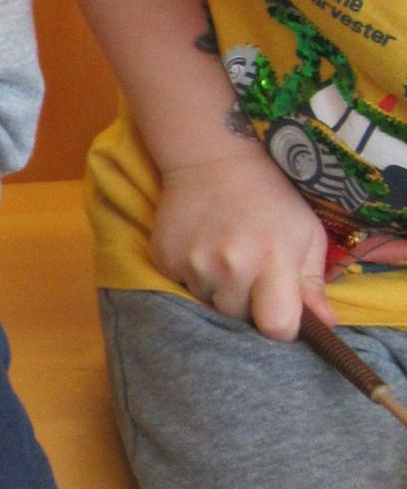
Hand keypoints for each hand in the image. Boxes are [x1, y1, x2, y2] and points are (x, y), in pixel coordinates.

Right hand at [150, 146, 331, 339]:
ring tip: (224, 258)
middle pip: (239, 318)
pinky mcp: (165, 258)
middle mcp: (231, 265)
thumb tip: (324, 327)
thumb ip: (313, 284)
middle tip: (251, 273)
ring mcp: (194, 263)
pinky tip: (201, 249)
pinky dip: (193, 277)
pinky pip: (182, 288)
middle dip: (247, 305)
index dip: (281, 327)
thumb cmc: (271, 199)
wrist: (212, 160)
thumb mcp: (306, 234)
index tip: (279, 313)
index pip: (276, 326)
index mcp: (273, 260)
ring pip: (209, 304)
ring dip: (218, 291)